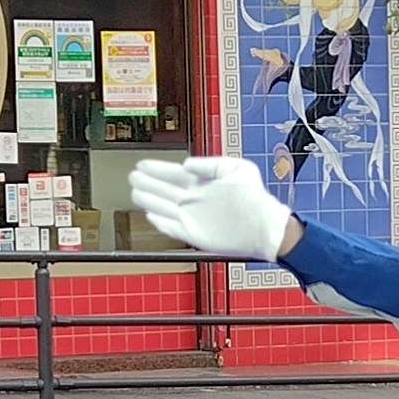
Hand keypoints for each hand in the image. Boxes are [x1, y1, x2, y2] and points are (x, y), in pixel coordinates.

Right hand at [128, 156, 297, 260]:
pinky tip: (150, 215)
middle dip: (148, 182)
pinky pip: (172, 228)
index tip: (143, 163)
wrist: (265, 226)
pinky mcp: (196, 235)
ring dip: (149, 200)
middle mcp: (197, 201)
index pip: (174, 174)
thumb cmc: (256, 198)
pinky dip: (161, 222)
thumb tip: (187, 164)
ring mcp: (195, 218)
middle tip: (133, 176)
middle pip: (165, 190)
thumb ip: (210, 164)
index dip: (158, 169)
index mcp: (204, 184)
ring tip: (135, 191)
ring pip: (165, 208)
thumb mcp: (237, 168)